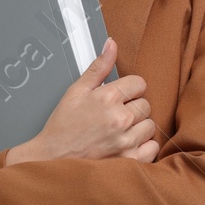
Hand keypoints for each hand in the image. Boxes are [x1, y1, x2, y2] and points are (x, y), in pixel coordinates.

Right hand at [8, 38, 159, 165]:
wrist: (52, 158)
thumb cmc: (62, 127)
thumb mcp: (76, 91)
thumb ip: (98, 67)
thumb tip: (112, 44)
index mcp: (108, 98)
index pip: (139, 83)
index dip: (129, 89)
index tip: (119, 97)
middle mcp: (120, 118)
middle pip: (145, 104)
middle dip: (132, 108)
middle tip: (114, 116)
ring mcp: (126, 140)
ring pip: (150, 125)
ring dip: (138, 128)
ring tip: (119, 131)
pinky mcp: (129, 160)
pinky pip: (152, 148)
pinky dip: (144, 147)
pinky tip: (127, 145)